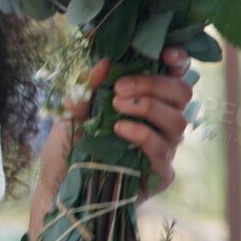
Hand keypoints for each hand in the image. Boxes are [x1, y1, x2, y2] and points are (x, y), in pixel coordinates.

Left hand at [32, 47, 194, 230]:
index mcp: (146, 101)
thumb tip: (104, 63)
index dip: (178, 61)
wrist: (57, 187)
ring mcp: (164, 149)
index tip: (166, 53)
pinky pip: (162, 151)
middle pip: (182, 94)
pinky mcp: (161, 174)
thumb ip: (88, 87)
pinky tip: (120, 129)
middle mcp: (161, 123)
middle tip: (120, 88)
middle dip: (154, 84)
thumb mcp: (71, 110)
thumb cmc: (68, 146)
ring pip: (178, 121)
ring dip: (147, 107)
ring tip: (116, 107)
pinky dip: (142, 134)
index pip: (175, 76)